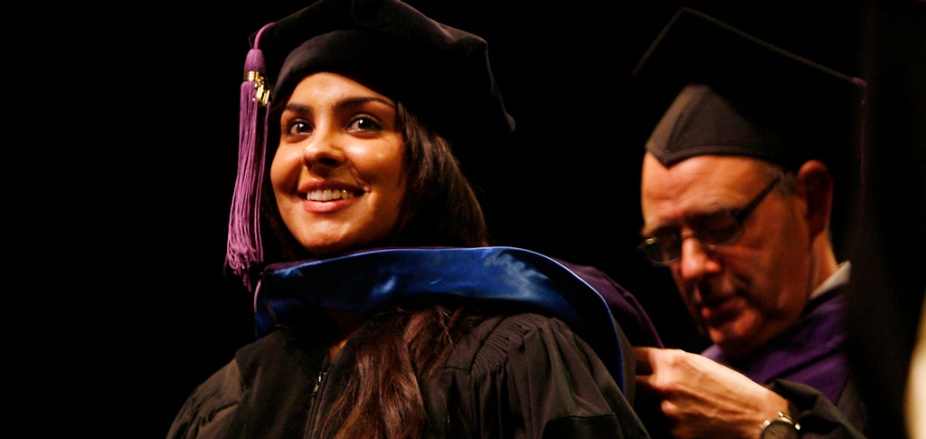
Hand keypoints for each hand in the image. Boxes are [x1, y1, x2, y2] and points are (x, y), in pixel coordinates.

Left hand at [634, 347, 788, 438]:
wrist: (758, 419)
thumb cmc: (732, 388)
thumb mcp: (700, 364)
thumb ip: (670, 364)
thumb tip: (645, 365)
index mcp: (672, 361)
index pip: (632, 354)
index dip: (629, 358)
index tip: (627, 360)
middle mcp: (665, 384)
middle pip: (628, 380)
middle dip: (631, 381)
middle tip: (636, 382)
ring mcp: (667, 412)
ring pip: (642, 405)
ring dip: (648, 404)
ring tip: (673, 404)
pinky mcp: (674, 434)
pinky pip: (658, 426)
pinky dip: (664, 422)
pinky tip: (683, 419)